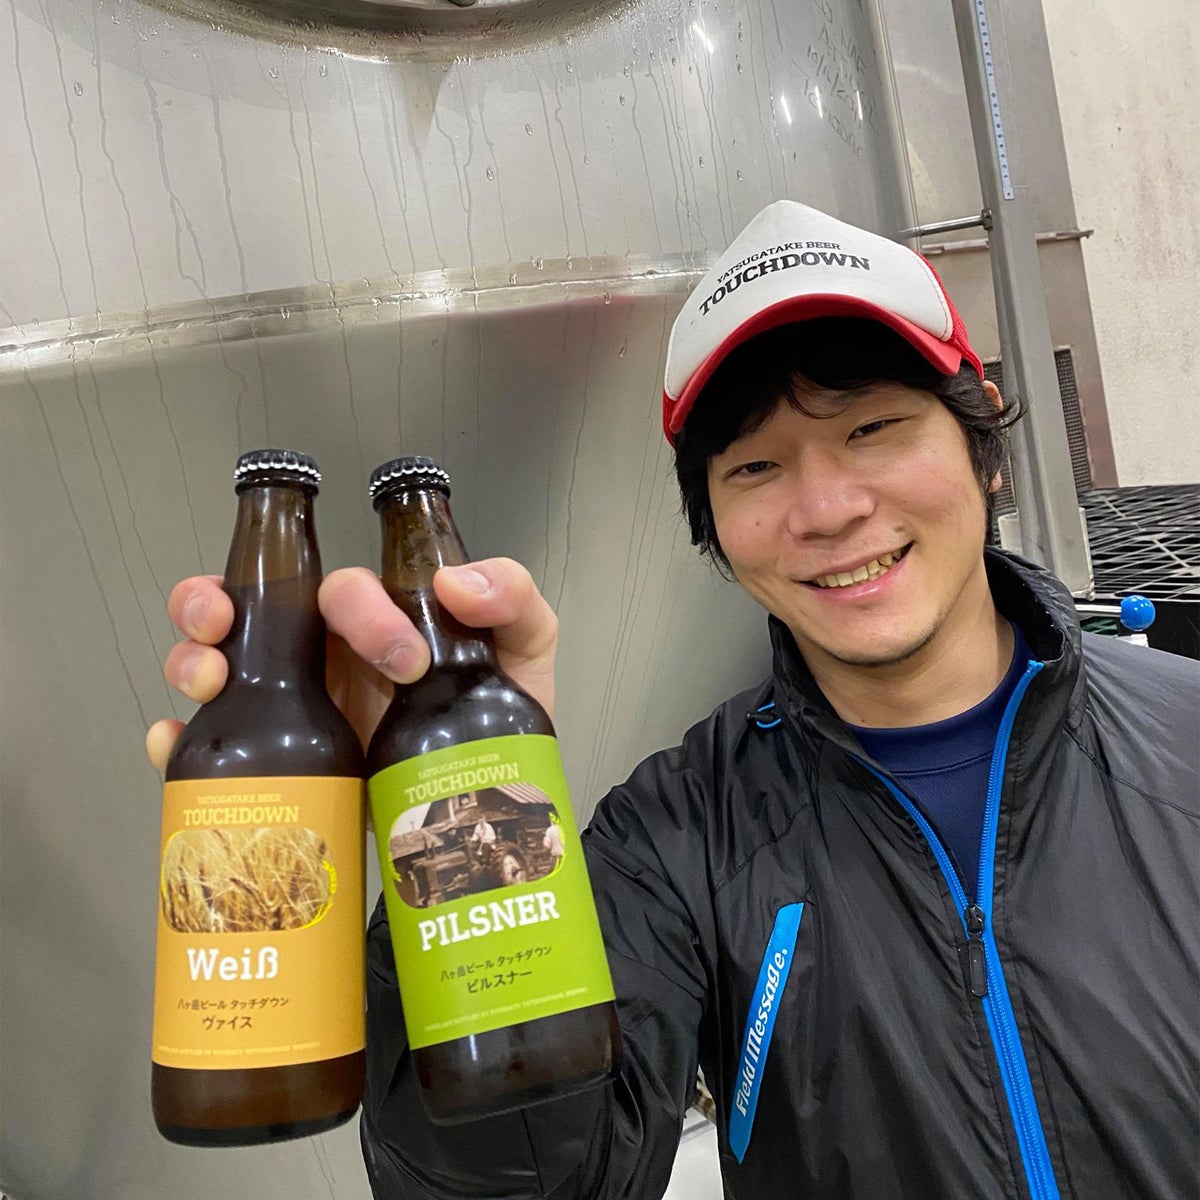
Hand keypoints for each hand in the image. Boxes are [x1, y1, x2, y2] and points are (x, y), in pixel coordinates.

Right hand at [145, 559, 558, 770]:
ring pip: (213, 664)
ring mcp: (294, 710)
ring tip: (204, 684)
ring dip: (189, 660)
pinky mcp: (279, 765)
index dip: (360, 609)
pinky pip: (209, 746)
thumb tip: (460, 583)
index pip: (343, 590)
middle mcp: (323, 655)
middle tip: (220, 630)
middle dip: (214, 603)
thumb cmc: (499, 712)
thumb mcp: (526, 645)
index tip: (406, 661)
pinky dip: (175, 738)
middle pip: (246, 608)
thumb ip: (515, 599)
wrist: (486, 807)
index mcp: (375, 622)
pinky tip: (172, 744)